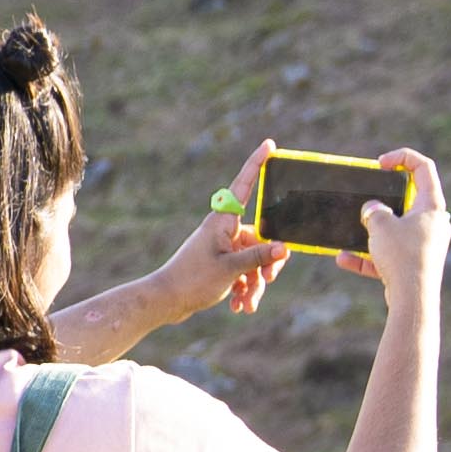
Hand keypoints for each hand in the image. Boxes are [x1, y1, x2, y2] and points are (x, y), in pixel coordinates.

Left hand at [154, 150, 293, 323]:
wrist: (166, 301)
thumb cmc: (192, 280)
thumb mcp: (230, 269)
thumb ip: (258, 257)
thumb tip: (284, 248)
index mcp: (222, 221)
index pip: (245, 185)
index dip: (257, 164)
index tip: (269, 144)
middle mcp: (224, 230)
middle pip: (260, 237)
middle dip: (267, 263)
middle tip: (268, 280)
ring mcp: (223, 247)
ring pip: (253, 259)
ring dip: (254, 283)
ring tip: (247, 305)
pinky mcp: (221, 263)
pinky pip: (243, 272)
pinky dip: (245, 289)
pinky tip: (241, 307)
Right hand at [357, 150, 450, 311]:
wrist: (413, 300)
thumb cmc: (402, 257)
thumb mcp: (381, 225)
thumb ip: (374, 210)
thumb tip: (372, 211)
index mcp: (432, 206)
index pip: (423, 168)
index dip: (403, 157)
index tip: (381, 164)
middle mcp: (432, 224)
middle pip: (409, 199)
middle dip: (383, 197)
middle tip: (367, 196)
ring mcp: (423, 245)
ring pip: (396, 229)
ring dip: (372, 230)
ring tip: (352, 230)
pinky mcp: (413, 265)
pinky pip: (388, 255)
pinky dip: (367, 256)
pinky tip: (343, 259)